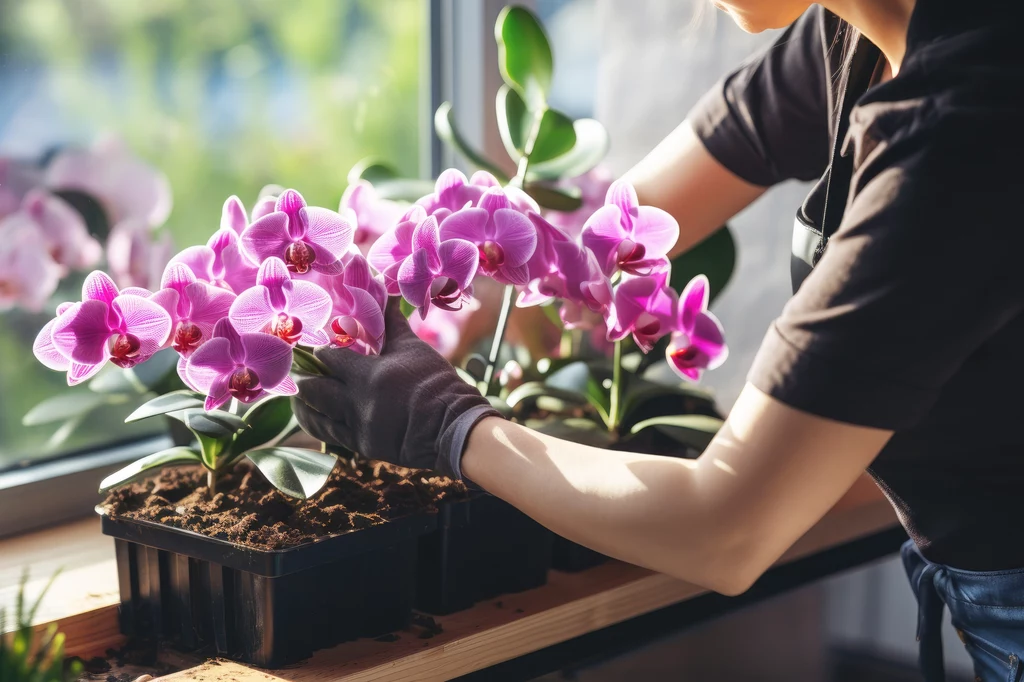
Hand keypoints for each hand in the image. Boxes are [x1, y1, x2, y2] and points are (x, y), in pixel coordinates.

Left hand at [293, 299, 499, 475]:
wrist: (452, 425)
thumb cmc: (436, 382)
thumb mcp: (414, 349)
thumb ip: (392, 324)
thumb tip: (386, 294)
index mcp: (369, 374)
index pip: (330, 359)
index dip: (320, 352)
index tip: (316, 348)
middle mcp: (357, 402)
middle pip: (314, 389)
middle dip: (302, 378)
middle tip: (295, 370)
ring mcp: (357, 426)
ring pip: (314, 416)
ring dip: (302, 404)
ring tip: (296, 395)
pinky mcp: (362, 445)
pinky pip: (328, 434)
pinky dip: (316, 423)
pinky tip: (311, 415)